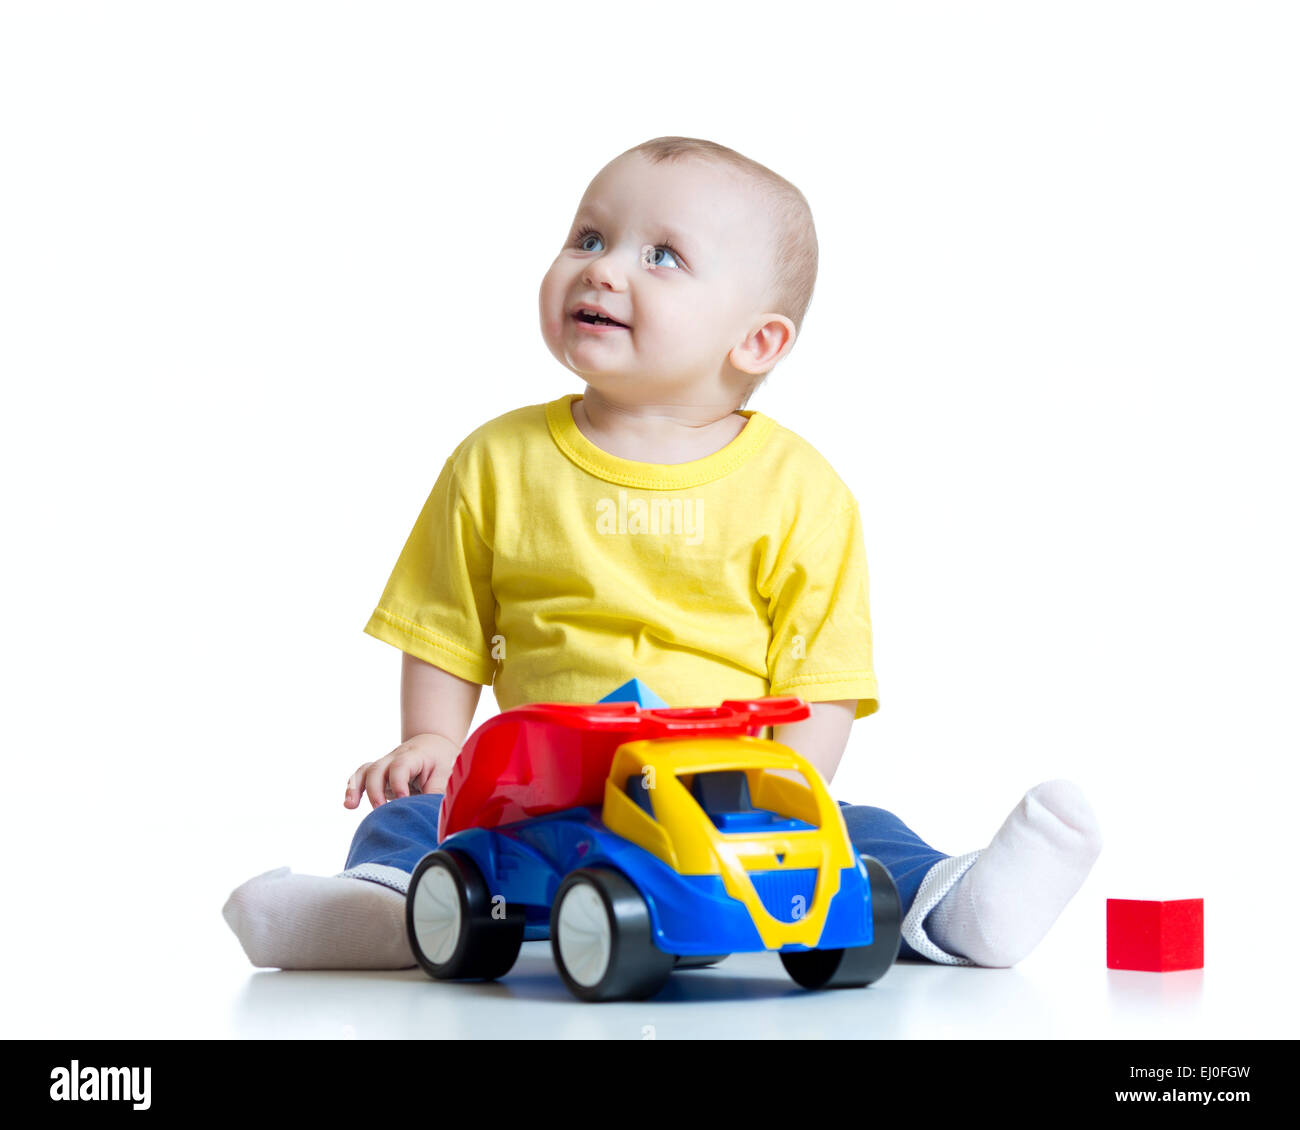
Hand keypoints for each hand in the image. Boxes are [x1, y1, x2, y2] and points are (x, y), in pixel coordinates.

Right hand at [344, 732, 459, 809]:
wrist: (433, 745)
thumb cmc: (441, 761)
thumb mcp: (446, 773)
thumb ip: (436, 791)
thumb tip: (432, 814)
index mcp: (415, 755)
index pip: (401, 765)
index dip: (398, 782)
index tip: (403, 800)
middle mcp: (395, 757)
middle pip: (378, 769)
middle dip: (376, 791)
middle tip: (380, 811)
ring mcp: (385, 765)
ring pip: (365, 771)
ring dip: (356, 788)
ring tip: (350, 805)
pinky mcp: (379, 775)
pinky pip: (361, 777)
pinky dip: (353, 789)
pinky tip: (349, 804)